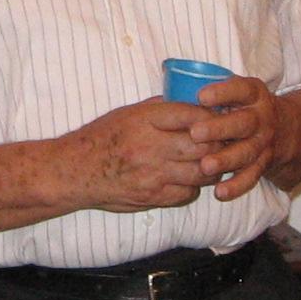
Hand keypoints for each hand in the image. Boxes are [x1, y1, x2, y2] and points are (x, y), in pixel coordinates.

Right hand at [62, 99, 208, 213]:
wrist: (76, 171)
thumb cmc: (102, 138)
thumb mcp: (127, 113)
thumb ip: (160, 108)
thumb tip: (191, 102)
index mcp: (146, 120)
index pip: (193, 115)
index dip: (212, 117)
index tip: (218, 118)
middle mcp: (152, 146)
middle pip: (204, 145)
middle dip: (219, 143)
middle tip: (224, 141)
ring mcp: (153, 174)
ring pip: (202, 172)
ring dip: (212, 167)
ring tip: (212, 161)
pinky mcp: (152, 197)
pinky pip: (188, 192)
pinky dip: (194, 186)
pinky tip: (190, 179)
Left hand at [186, 76, 284, 201]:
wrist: (284, 129)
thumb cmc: (242, 106)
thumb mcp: (235, 91)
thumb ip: (212, 92)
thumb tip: (170, 92)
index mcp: (253, 94)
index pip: (240, 89)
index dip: (223, 92)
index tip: (201, 96)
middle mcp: (261, 118)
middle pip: (243, 123)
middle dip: (220, 129)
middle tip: (195, 133)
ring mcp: (264, 142)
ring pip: (246, 152)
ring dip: (226, 160)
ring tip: (205, 166)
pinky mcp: (263, 164)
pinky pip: (251, 177)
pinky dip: (236, 186)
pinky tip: (219, 192)